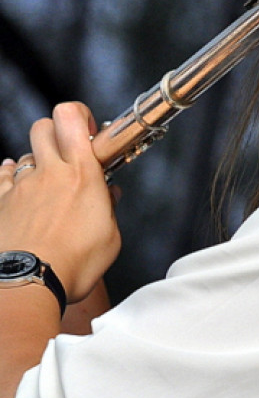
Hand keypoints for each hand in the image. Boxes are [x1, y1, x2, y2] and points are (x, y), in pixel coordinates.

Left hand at [0, 102, 121, 302]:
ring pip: (25, 155)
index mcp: (82, 175)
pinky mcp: (2, 203)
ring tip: (47, 183)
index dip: (78, 115)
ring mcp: (22, 187)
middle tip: (68, 151)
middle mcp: (50, 173)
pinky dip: (12, 177)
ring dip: (37, 163)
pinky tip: (20, 188)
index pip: (70, 118)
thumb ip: (109, 211)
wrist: (30, 283)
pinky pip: (3, 177)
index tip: (88, 130)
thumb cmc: (73, 264)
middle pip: (43, 126)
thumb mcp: (110, 239)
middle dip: (55, 132)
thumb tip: (109, 197)